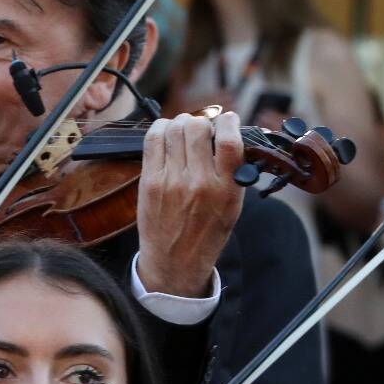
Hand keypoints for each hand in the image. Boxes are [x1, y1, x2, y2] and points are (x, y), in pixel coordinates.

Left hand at [135, 111, 245, 296]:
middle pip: (197, 128)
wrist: (174, 263)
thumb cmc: (207, 232)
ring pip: (174, 129)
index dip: (228, 121)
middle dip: (201, 121)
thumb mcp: (232, 205)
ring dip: (181, 123)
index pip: (229, 141)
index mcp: (226, 190)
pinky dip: (161, 128)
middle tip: (201, 129)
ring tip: (184, 131)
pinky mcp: (150, 181)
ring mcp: (171, 181)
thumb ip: (234, 170)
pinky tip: (166, 133)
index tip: (227, 120)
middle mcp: (199, 183)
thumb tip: (229, 132)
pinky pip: (153, 139)